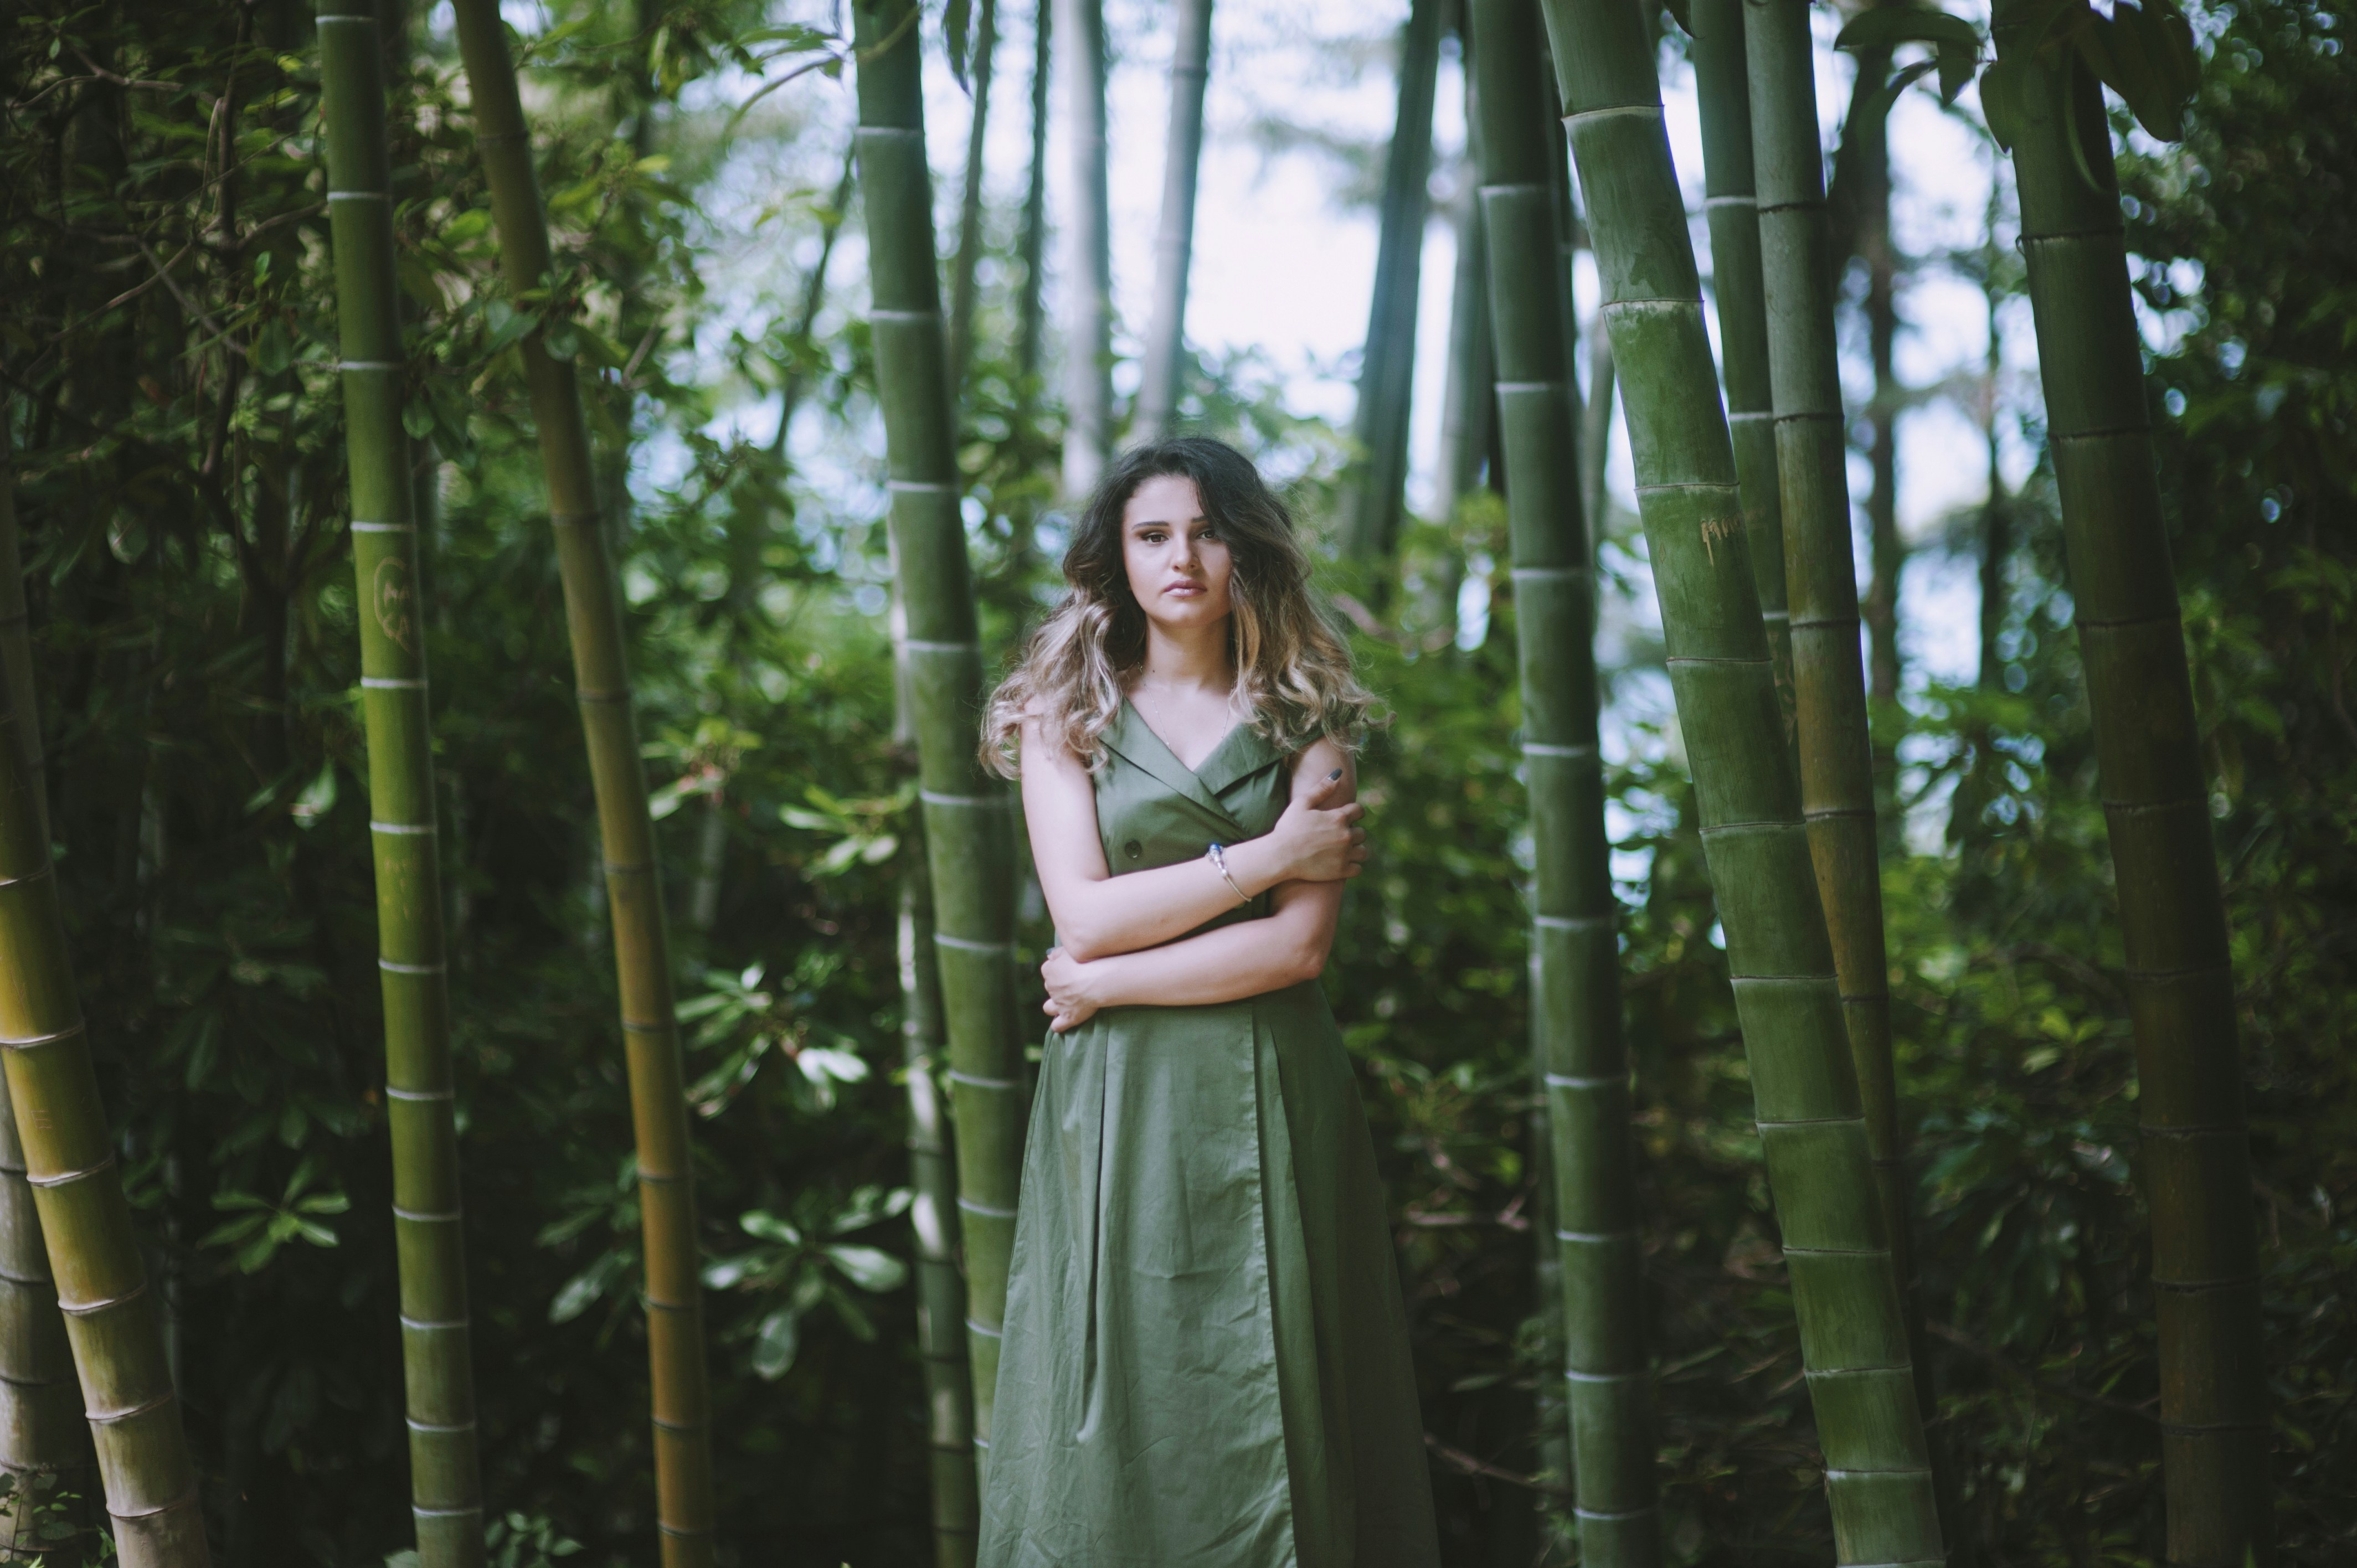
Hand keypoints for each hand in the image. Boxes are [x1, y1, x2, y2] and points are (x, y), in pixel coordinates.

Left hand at [1041, 947, 1102, 1032]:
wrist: (1094, 980)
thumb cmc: (1084, 961)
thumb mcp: (1068, 950)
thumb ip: (1057, 953)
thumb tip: (1050, 956)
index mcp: (1049, 971)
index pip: (1048, 969)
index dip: (1058, 970)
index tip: (1068, 969)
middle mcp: (1051, 988)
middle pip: (1050, 987)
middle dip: (1057, 987)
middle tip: (1072, 984)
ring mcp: (1058, 1004)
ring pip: (1048, 1007)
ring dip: (1053, 1006)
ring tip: (1063, 1005)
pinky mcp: (1068, 1016)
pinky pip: (1058, 1025)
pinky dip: (1058, 1025)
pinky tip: (1061, 1024)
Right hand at [1264, 767, 1367, 883]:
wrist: (1280, 856)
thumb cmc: (1288, 828)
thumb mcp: (1302, 803)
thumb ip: (1321, 788)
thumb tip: (1338, 774)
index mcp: (1339, 817)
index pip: (1360, 811)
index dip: (1354, 813)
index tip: (1348, 817)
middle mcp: (1346, 835)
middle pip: (1362, 832)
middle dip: (1353, 832)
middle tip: (1340, 836)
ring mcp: (1345, 854)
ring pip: (1363, 851)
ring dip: (1356, 850)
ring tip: (1343, 851)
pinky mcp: (1341, 871)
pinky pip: (1358, 869)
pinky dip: (1352, 866)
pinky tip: (1341, 863)